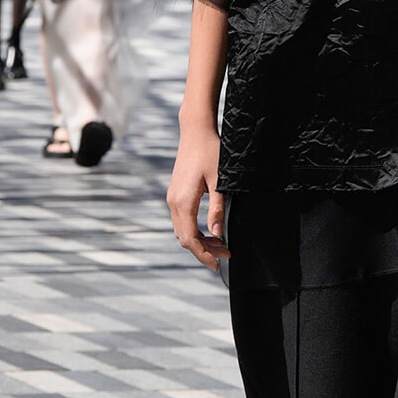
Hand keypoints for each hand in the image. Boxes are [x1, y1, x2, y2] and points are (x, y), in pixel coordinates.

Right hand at [167, 120, 228, 272]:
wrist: (195, 133)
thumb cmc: (210, 153)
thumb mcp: (220, 181)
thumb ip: (217, 209)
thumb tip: (217, 233)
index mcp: (184, 202)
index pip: (190, 239)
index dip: (203, 255)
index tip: (217, 264)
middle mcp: (173, 202)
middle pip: (184, 238)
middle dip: (204, 250)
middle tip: (226, 254)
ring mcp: (172, 198)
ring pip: (182, 230)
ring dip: (199, 241)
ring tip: (220, 245)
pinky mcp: (175, 194)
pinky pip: (181, 220)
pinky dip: (194, 230)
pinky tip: (209, 231)